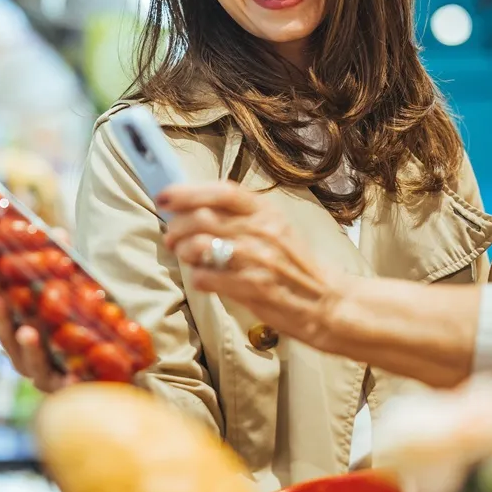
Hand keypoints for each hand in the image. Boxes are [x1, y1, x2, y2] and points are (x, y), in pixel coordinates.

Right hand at [0, 225, 76, 395]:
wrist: (109, 375)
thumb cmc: (78, 332)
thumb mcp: (67, 298)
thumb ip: (60, 270)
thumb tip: (57, 232)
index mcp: (17, 333)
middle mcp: (24, 356)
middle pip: (6, 338)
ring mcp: (45, 376)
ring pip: (32, 364)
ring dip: (28, 348)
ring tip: (27, 332)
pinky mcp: (69, 390)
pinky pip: (69, 388)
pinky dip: (69, 381)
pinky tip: (73, 375)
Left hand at [157, 181, 338, 350]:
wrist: (327, 301)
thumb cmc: (294, 264)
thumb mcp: (274, 228)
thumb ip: (239, 216)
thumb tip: (193, 208)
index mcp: (266, 211)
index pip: (222, 191)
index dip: (187, 192)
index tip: (164, 197)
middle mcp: (262, 230)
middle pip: (202, 217)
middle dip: (177, 226)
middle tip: (172, 236)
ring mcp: (259, 259)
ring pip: (200, 245)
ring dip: (184, 251)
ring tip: (186, 256)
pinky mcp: (255, 287)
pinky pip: (207, 277)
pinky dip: (198, 278)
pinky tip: (204, 279)